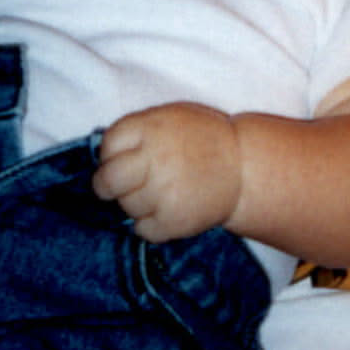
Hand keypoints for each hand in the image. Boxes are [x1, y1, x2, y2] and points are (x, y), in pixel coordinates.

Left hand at [92, 102, 240, 242]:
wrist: (245, 166)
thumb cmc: (204, 140)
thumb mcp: (172, 118)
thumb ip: (139, 131)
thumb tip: (103, 156)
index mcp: (152, 128)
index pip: (108, 145)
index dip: (112, 154)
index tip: (123, 159)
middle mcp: (155, 159)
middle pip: (107, 181)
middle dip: (109, 185)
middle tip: (124, 185)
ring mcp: (163, 192)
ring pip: (127, 206)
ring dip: (138, 203)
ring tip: (164, 192)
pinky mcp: (173, 221)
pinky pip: (142, 230)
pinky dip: (152, 225)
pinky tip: (170, 210)